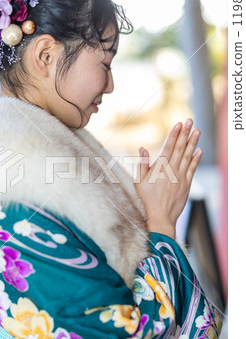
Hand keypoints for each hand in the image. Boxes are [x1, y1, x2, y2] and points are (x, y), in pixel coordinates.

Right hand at [134, 119, 201, 238]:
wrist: (160, 217)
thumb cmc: (146, 200)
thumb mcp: (139, 182)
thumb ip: (142, 164)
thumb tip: (143, 149)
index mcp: (160, 168)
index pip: (168, 147)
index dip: (174, 134)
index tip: (178, 124)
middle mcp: (172, 170)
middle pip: (180, 148)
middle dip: (185, 133)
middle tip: (190, 121)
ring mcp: (181, 177)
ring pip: (188, 156)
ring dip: (193, 142)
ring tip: (197, 131)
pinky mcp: (186, 184)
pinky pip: (192, 168)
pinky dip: (196, 159)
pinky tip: (199, 150)